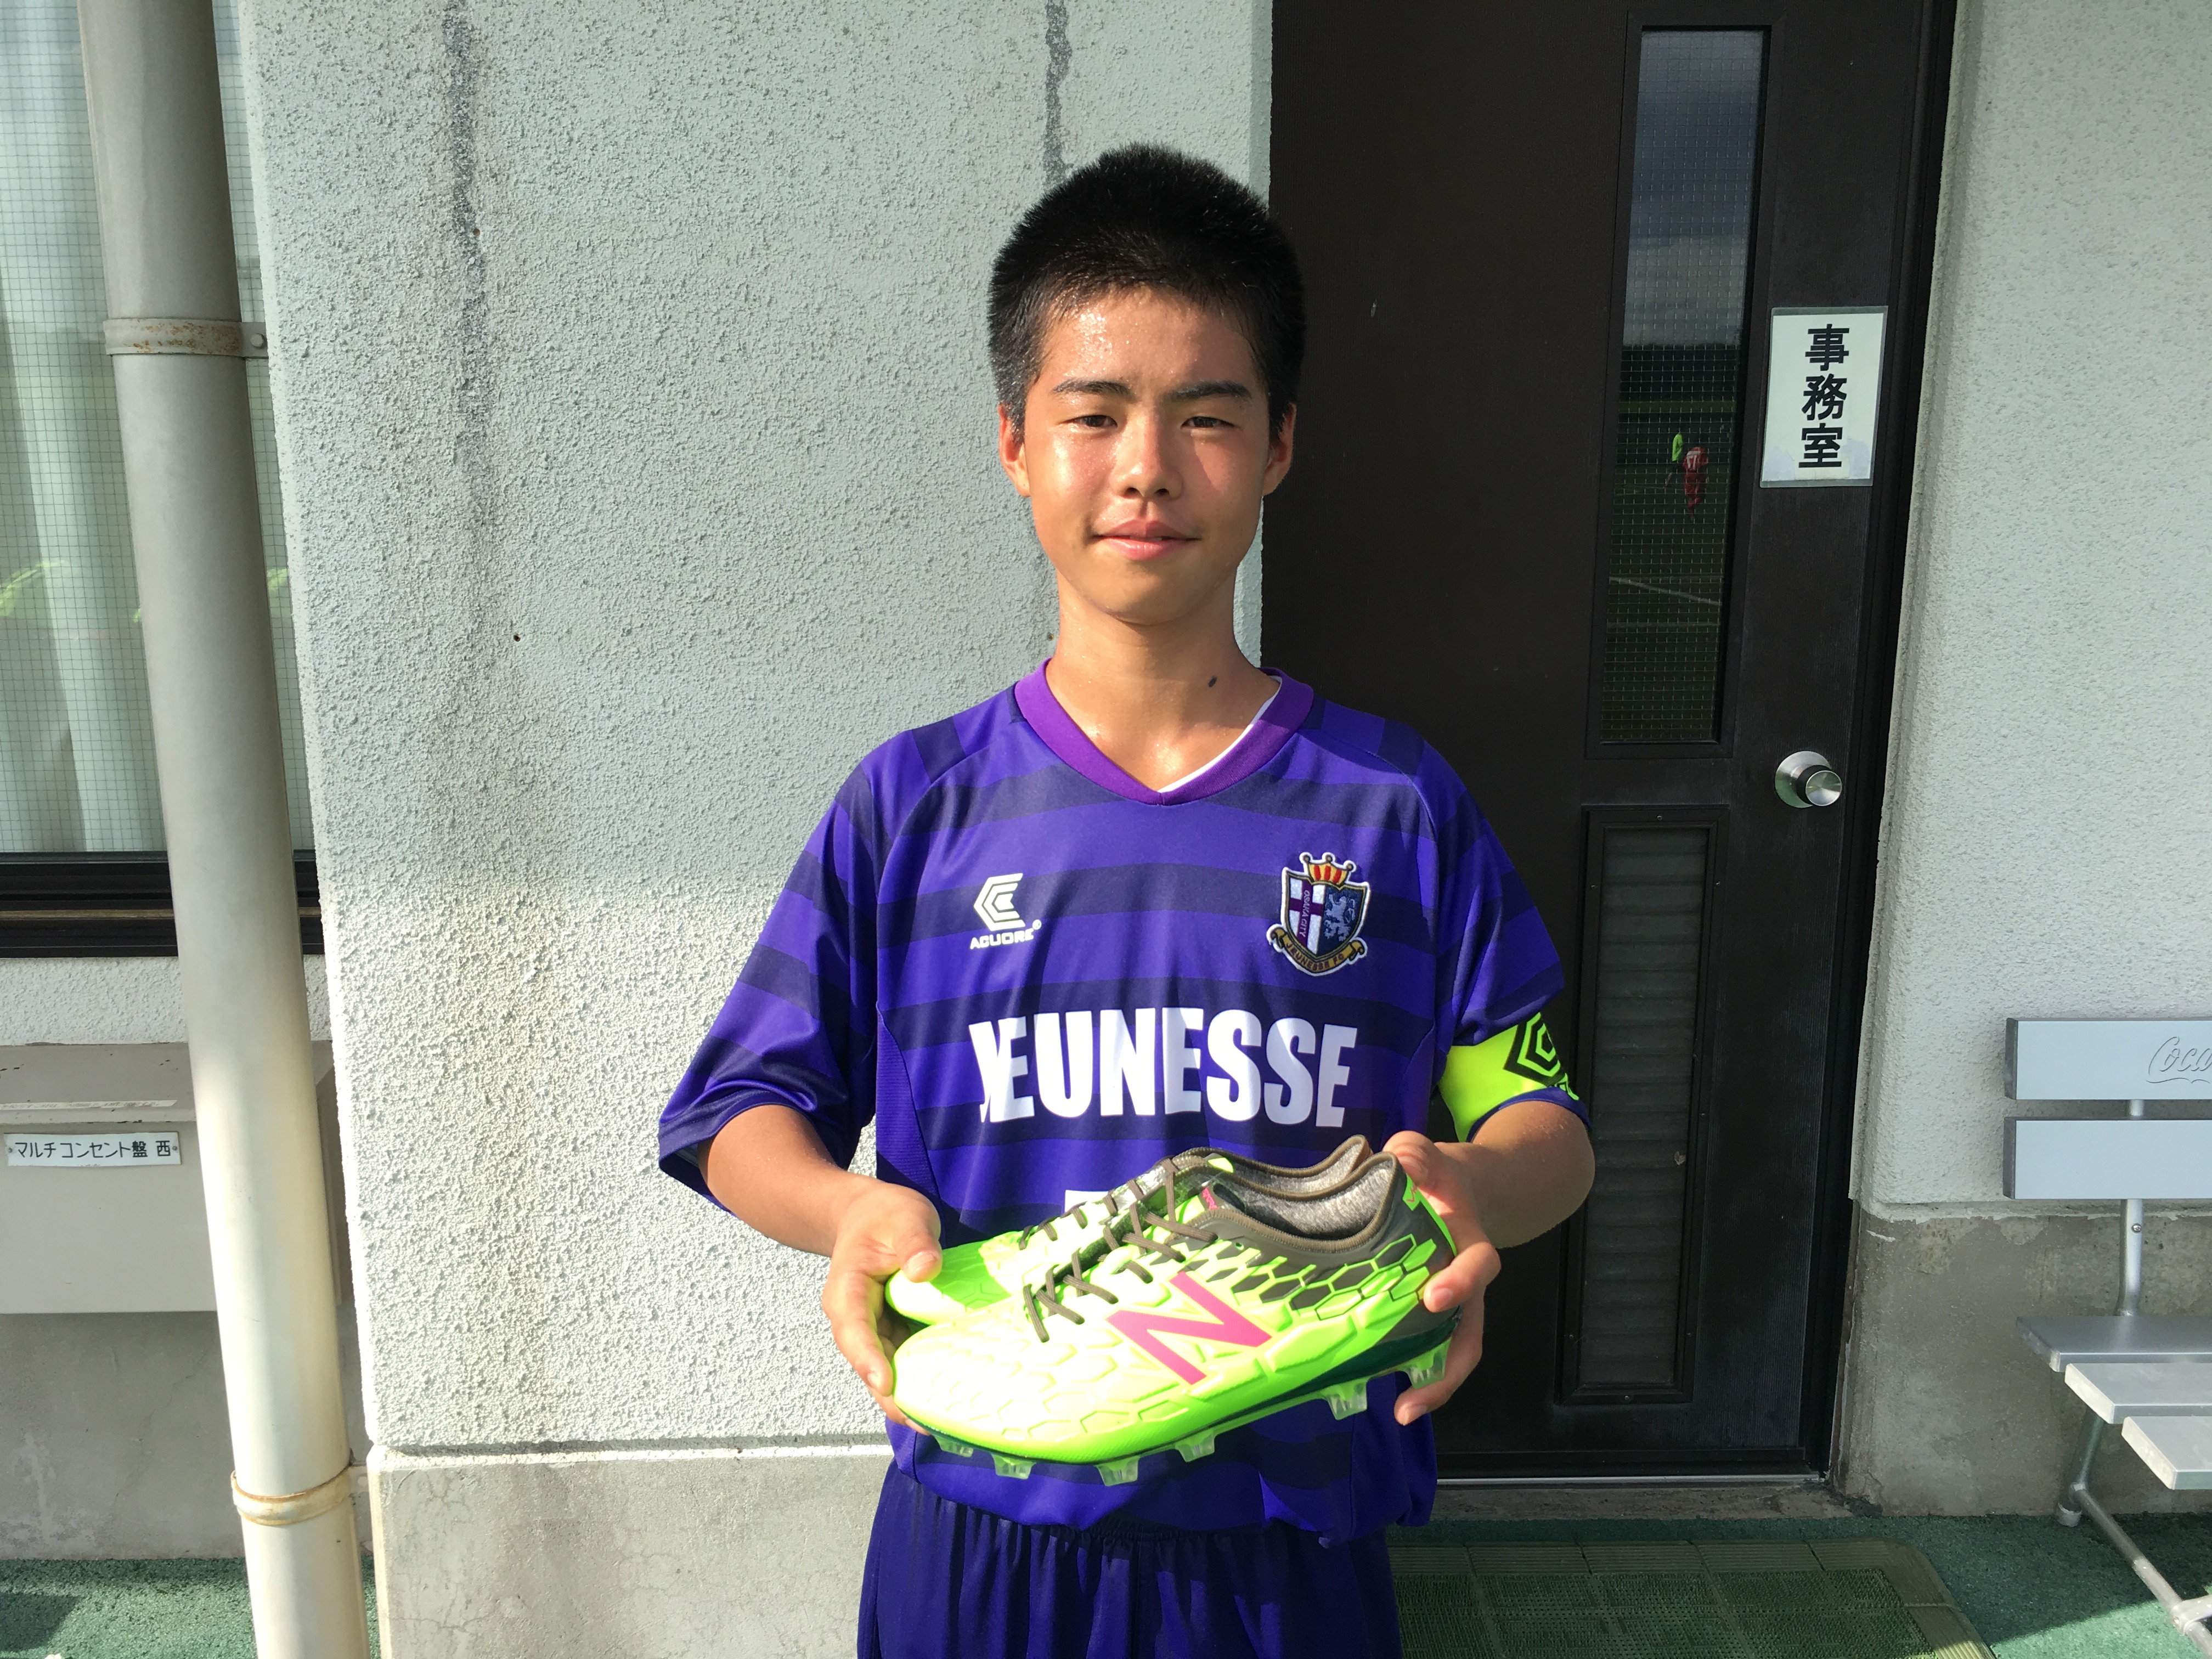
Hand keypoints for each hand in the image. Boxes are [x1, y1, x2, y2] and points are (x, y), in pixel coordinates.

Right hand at [820, 1181, 942, 1427]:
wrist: (867, 1216)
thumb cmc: (883, 1216)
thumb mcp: (903, 1217)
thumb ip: (913, 1240)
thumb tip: (925, 1269)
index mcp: (848, 1293)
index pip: (854, 1331)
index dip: (869, 1359)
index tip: (886, 1384)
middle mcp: (855, 1321)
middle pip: (870, 1364)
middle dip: (893, 1396)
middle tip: (925, 1423)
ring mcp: (873, 1332)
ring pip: (887, 1370)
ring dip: (909, 1396)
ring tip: (941, 1422)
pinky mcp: (891, 1335)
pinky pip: (904, 1362)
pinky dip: (921, 1380)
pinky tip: (947, 1400)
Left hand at [1382, 1130, 1502, 1425]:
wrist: (1452, 1188)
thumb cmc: (1437, 1177)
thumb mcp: (1427, 1155)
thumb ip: (1415, 1154)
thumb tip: (1397, 1160)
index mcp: (1470, 1244)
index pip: (1477, 1266)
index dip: (1460, 1283)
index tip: (1434, 1296)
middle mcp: (1465, 1284)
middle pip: (1470, 1332)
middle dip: (1448, 1368)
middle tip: (1414, 1397)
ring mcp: (1450, 1305)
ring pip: (1451, 1351)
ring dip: (1433, 1384)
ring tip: (1403, 1412)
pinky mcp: (1425, 1314)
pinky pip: (1424, 1348)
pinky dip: (1409, 1370)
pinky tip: (1376, 1387)